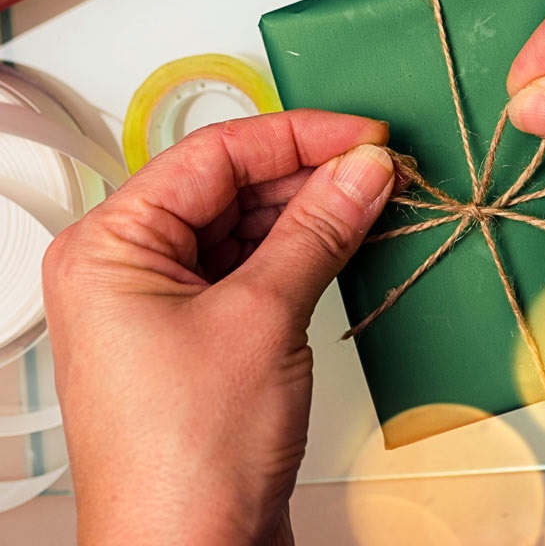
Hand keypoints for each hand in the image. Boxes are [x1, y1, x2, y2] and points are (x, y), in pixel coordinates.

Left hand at [41, 111, 396, 545]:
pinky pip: (254, 266)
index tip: (362, 136)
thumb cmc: (186, 462)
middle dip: (309, 173)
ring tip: (374, 198)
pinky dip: (303, 249)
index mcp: (111, 247)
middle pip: (229, 186)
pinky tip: (348, 237)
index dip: (297, 136)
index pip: (213, 155)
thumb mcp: (264, 317)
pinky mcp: (198, 336)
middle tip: (378, 168)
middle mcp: (128, 269)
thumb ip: (319, 227)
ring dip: (311, 210)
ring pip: (246, 224)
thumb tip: (363, 168)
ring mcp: (162, 305)